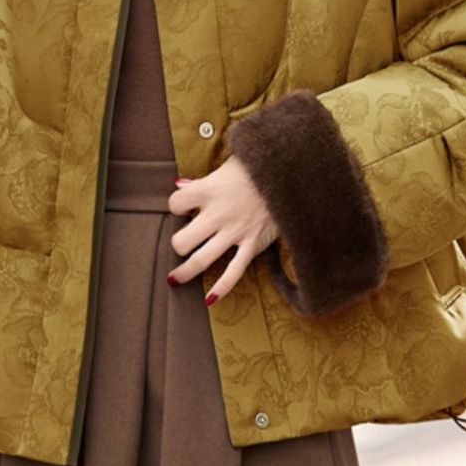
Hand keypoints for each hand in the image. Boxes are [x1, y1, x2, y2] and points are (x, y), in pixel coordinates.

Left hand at [166, 156, 279, 302]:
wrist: (291, 173)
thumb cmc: (257, 167)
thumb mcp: (228, 165)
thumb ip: (202, 180)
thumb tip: (180, 185)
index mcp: (208, 190)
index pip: (175, 204)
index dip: (177, 206)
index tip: (183, 206)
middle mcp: (217, 214)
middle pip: (182, 240)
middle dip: (178, 244)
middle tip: (182, 243)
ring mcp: (235, 232)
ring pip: (201, 259)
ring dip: (185, 272)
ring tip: (175, 277)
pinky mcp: (252, 244)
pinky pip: (234, 271)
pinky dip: (221, 288)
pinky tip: (209, 299)